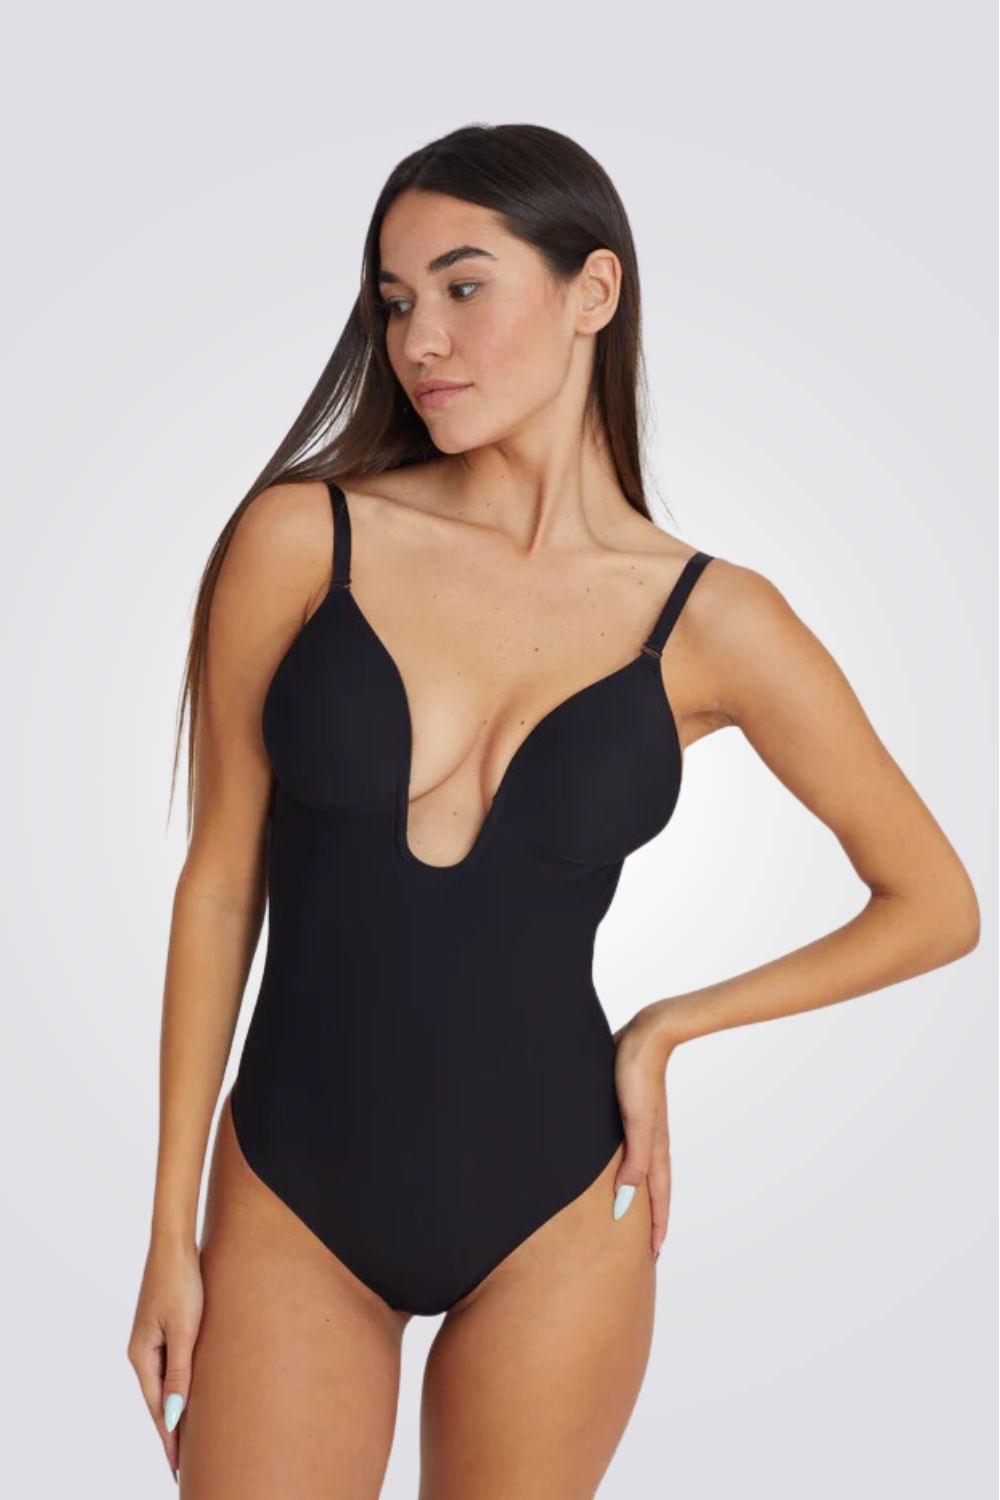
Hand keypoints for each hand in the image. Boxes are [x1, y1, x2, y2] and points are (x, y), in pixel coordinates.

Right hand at [127, 1237, 203, 1483]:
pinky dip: (177, 1387)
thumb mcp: (184, 1330)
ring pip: (164, 1384)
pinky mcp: (160, 1327)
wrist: (174, 1244)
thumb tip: (174, 1417)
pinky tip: (187, 1395)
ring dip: (175, 1410)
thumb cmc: (182, 1284)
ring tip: (187, 1438)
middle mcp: (141, 1352)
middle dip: (171, 1432)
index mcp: (141, 1356)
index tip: (177, 1469)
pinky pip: (168, 1367)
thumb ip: (180, 1373)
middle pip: (158, 1401)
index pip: (158, 1409)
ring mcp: (149, 1339)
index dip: (169, 1440)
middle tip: (184, 1464)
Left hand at [611, 1005, 680, 1261]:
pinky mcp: (631, 1110)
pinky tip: (620, 1164)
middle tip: (648, 1245)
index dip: (655, 1225)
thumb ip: (634, 1160)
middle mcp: (651, 1140)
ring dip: (642, 1193)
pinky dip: (631, 1167)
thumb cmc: (637, 1075)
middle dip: (651, 1217)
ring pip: (644, 1169)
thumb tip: (626, 1201)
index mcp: (654, 1147)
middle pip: (654, 1188)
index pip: (657, 1196)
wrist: (645, 1034)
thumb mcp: (634, 1121)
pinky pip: (633, 1150)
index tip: (653, 1254)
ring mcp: (643, 1125)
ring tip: (635, 1212)